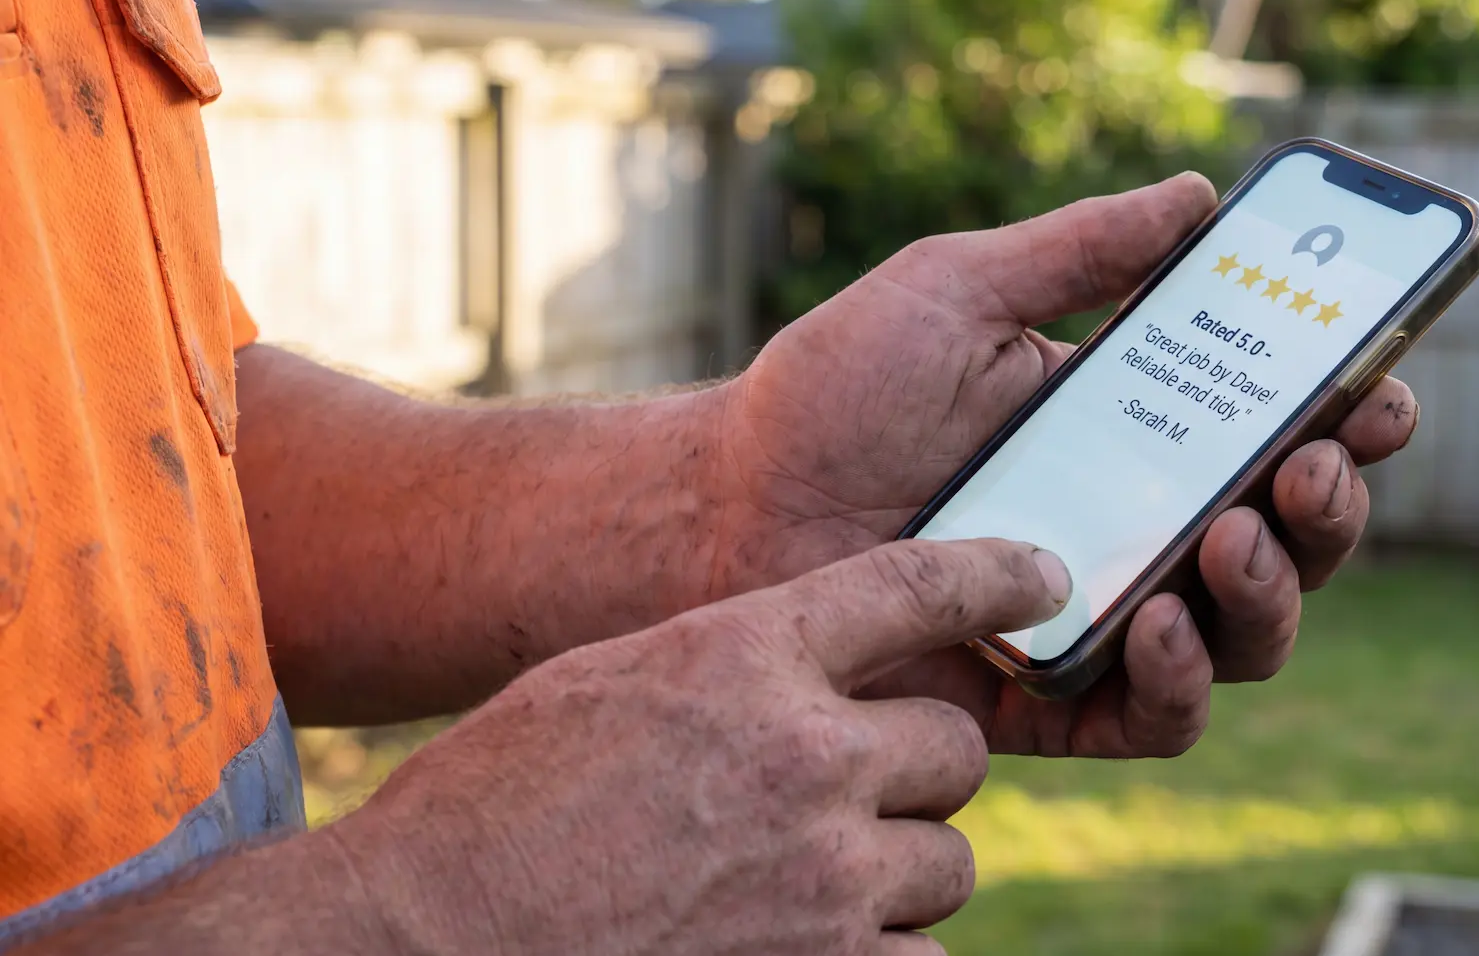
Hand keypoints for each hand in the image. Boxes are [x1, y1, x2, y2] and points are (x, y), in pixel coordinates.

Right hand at [321, 539, 1070, 955]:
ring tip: (799, 883)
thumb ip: (733, 670)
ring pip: (947, 865)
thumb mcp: (607, 686)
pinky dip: (878, 955)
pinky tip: (801, 943)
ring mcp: (821, 880)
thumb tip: (820, 680)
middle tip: (847, 796)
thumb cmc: (492, 804)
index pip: (917, 587)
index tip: (1043, 579)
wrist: (419, 937)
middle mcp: (803, 757)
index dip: (995, 576)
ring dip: (895, 874)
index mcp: (745, 658)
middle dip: (912, 775)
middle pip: (952, 751)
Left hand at [708, 174, 1420, 757]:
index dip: (1350, 421)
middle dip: (1329, 512)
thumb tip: (1198, 196)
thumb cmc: (833, 393)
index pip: (1273, 434)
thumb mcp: (956, 291)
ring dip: (1271, 596)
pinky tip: (1157, 626)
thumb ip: (1076, 250)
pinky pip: (1151, 721)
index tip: (1382, 394)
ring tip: (1235, 538)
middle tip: (1313, 469)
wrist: (725, 504)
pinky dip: (1178, 685)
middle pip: (1286, 544)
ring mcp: (1095, 620)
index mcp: (1132, 432)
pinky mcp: (1045, 703)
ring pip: (1242, 638)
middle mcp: (1132, 530)